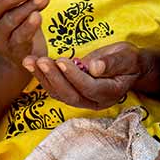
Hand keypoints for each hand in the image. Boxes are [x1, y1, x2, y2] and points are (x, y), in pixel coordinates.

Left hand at [21, 42, 147, 109]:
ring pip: (60, 94)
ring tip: (30, 61)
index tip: (62, 61)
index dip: (74, 76)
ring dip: (43, 78)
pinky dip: (43, 77)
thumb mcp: (126, 56)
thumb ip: (112, 62)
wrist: (128, 67)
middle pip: (71, 95)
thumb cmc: (128, 60)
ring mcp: (84, 101)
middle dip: (54, 78)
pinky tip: (32, 64)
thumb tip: (94, 67)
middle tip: (41, 61)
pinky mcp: (74, 95)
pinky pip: (56, 90)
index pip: (90, 88)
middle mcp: (96, 102)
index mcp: (111, 92)